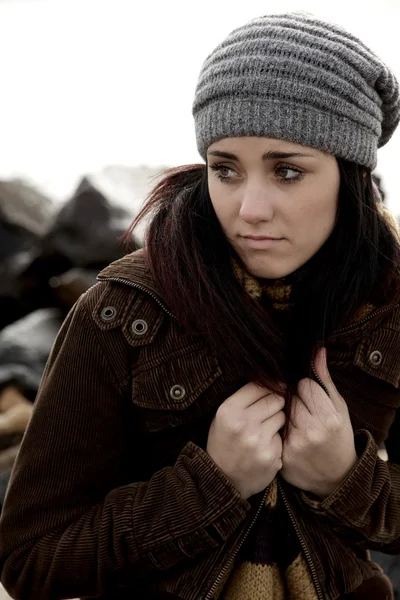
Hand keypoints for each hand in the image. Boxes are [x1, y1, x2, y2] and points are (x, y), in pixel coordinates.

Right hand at [207, 382, 284, 498]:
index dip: (268, 386)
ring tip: (264, 429)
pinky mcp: (272, 455)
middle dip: (275, 402)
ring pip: (282, 416)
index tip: (273, 388)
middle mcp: (244, 424)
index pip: (258, 386)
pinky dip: (276, 439)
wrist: (223, 479)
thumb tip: (270, 382)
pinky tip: (265, 445)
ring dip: (277, 420)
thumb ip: (242, 399)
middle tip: (269, 409)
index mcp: (229, 411)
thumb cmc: (223, 443)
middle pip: (275, 399)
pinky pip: (282, 437)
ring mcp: (259, 441)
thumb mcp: (222, 417)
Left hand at [281, 348, 356, 498]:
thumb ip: (325, 380)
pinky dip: (277, 430)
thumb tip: (317, 351)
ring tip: (297, 425)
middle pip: (289, 398)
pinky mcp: (282, 456)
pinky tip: (288, 436)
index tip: (312, 400)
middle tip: (304, 414)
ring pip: (279, 413)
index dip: (306, 390)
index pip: (303, 385)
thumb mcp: (339, 408)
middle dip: (294, 402)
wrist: (335, 478)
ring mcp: (294, 445)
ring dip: (284, 415)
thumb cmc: (338, 437)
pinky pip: (273, 430)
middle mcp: (311, 432)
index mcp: (329, 418)